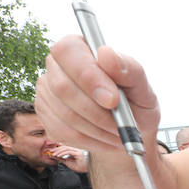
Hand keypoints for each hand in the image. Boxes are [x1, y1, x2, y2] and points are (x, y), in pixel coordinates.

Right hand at [35, 36, 159, 153]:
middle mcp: (56, 66)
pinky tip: (106, 138)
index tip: (113, 100)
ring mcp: (47, 92)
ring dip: (98, 129)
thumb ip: (129, 69)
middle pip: (63, 87)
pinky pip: (64, 132)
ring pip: (65, 114)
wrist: (129, 129)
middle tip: (122, 124)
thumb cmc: (136, 102)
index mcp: (78, 48)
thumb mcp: (142, 87)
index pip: (68, 51)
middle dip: (97, 112)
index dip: (88, 77)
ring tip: (119, 133)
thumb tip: (106, 53)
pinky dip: (91, 140)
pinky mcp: (46, 116)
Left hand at [48, 145, 88, 171]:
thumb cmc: (78, 167)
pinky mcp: (79, 154)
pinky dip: (63, 154)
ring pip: (66, 149)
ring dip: (59, 151)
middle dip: (57, 149)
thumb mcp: (67, 162)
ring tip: (54, 154)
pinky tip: (59, 156)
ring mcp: (78, 151)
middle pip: (65, 147)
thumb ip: (61, 158)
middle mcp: (76, 150)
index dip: (58, 148)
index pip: (65, 148)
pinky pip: (69, 152)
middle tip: (51, 151)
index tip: (51, 151)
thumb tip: (54, 156)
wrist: (85, 172)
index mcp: (74, 151)